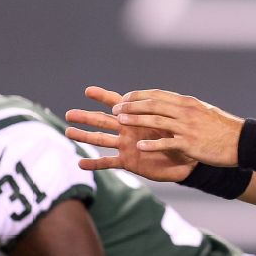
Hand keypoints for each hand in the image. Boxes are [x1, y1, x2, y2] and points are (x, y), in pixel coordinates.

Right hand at [65, 86, 195, 182]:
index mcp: (135, 116)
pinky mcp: (128, 161)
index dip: (102, 96)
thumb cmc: (179, 134)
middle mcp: (126, 130)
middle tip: (68, 113)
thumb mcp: (169, 119)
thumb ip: (158, 110)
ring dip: (84, 136)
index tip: (88, 90)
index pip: (116, 103)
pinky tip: (80, 164)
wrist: (187, 157)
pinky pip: (109, 163)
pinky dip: (95, 164)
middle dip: (85, 117)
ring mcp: (125, 146)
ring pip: (100, 140)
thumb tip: (152, 98)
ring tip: (68, 132)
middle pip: (101, 120)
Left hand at [112, 89, 243, 167]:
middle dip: (131, 106)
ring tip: (120, 121)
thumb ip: (184, 109)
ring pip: (156, 119)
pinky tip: (140, 146)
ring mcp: (187, 127)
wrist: (242, 142)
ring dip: (136, 119)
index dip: (138, 96)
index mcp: (187, 102)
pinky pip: (167, 142)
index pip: (157, 94)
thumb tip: (169, 107)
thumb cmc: (222, 128)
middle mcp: (185, 111)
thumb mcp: (203, 112)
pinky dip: (152, 143)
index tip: (124, 98)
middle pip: (152, 104)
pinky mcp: (190, 143)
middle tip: (115, 109)